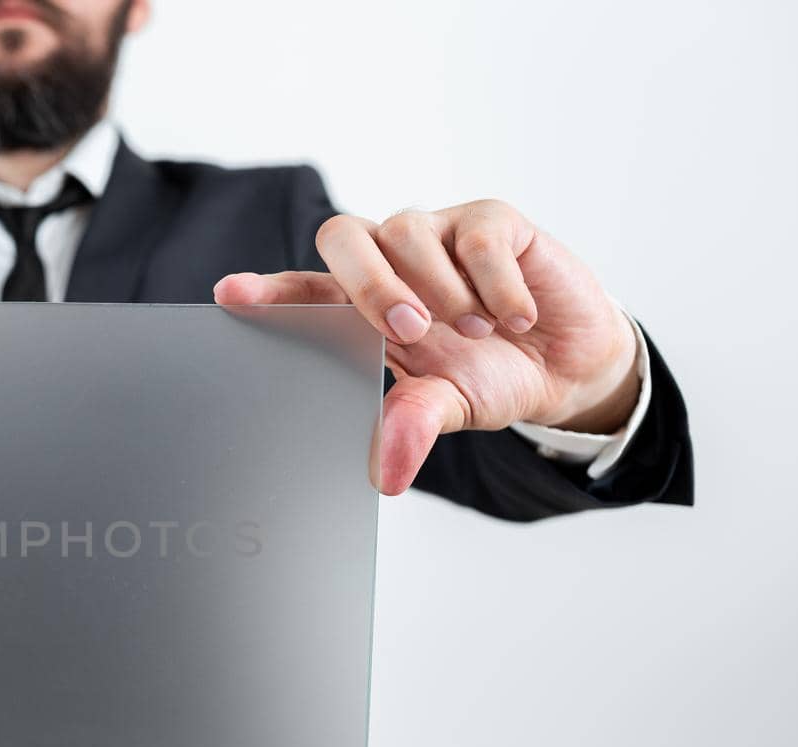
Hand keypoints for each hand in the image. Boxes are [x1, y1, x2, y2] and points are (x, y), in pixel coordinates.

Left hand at [214, 199, 640, 494]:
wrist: (567, 364)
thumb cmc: (487, 376)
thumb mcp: (447, 408)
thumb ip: (411, 427)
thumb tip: (387, 474)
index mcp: (359, 307)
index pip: (301, 290)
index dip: (266, 291)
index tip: (230, 294)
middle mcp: (389, 261)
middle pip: (343, 237)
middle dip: (368, 283)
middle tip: (407, 330)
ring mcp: (438, 234)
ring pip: (407, 232)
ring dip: (441, 293)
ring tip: (475, 333)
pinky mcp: (492, 220)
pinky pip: (479, 237)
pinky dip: (497, 288)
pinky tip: (515, 319)